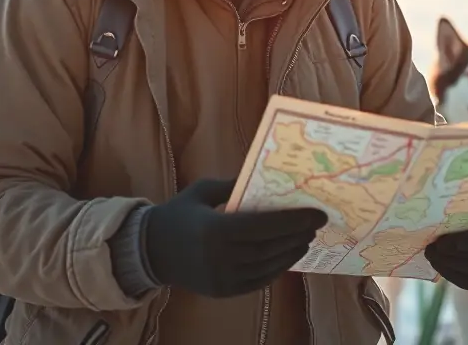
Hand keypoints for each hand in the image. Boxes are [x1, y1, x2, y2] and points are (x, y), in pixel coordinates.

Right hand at [142, 177, 327, 297]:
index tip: (317, 213)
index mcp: (214, 229)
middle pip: (270, 247)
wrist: (150, 251)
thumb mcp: (202, 191)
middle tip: (316, 223)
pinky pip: (259, 280)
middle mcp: (220, 258)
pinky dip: (277, 268)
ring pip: (268, 266)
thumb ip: (233, 185)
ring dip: (291, 252)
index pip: (264, 226)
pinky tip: (287, 254)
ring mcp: (222, 278)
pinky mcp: (224, 291)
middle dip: (297, 234)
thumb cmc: (179, 214)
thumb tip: (265, 175)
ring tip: (306, 238)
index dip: (293, 220)